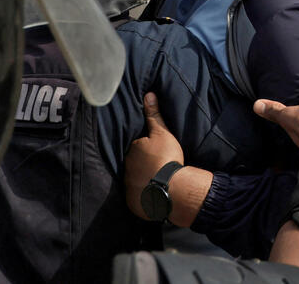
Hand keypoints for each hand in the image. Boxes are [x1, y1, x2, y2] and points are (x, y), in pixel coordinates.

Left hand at [124, 92, 183, 219]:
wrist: (171, 190)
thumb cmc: (167, 159)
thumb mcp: (163, 133)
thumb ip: (154, 115)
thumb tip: (148, 95)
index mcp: (132, 150)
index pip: (136, 147)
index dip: (145, 149)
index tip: (155, 152)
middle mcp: (126, 168)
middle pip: (133, 164)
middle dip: (142, 164)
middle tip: (156, 166)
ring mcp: (128, 187)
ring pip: (134, 180)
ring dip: (142, 180)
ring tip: (155, 181)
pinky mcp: (132, 203)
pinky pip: (136, 198)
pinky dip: (142, 196)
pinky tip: (152, 195)